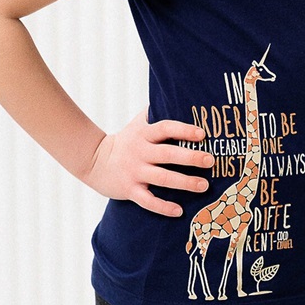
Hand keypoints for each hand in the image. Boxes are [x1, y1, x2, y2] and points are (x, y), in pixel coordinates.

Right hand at [84, 108, 212, 216]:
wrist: (93, 161)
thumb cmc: (124, 141)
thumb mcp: (137, 124)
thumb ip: (154, 113)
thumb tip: (172, 93)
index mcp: (144, 134)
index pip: (165, 129)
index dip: (184, 130)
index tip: (202, 134)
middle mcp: (140, 152)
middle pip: (168, 155)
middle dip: (191, 158)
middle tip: (211, 160)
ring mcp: (134, 172)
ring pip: (162, 179)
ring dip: (185, 183)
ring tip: (204, 186)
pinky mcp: (129, 190)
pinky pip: (148, 201)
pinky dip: (163, 207)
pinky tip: (179, 211)